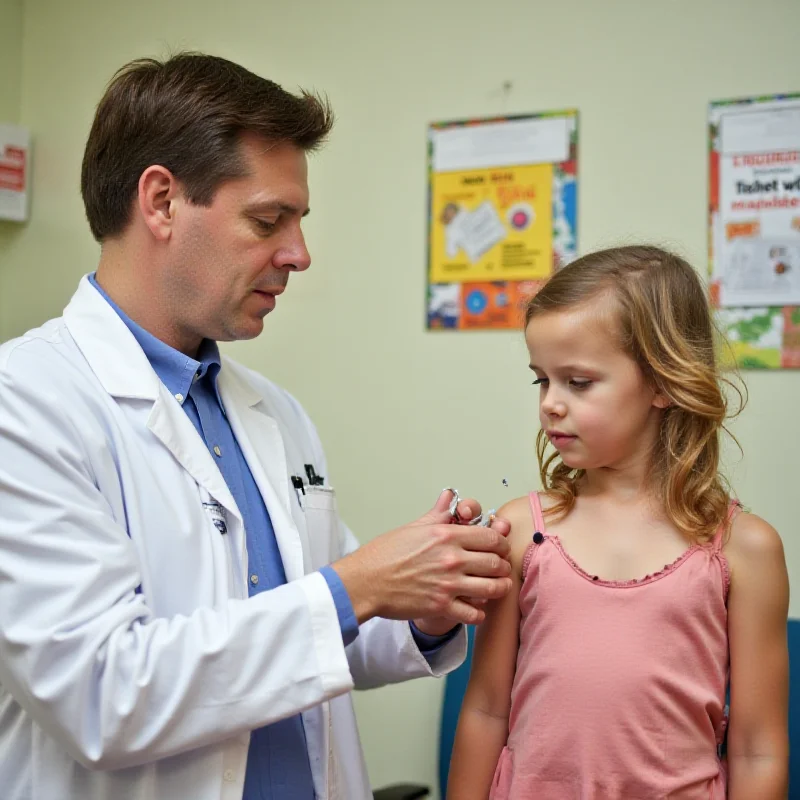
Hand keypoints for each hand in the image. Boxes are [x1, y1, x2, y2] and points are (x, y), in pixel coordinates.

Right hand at [332, 490, 511, 626]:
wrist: (364, 582)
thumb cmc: (384, 555)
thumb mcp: (413, 528)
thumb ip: (438, 514)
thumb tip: (449, 497)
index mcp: (446, 536)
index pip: (491, 538)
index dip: (500, 543)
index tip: (498, 548)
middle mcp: (451, 559)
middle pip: (496, 563)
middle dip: (502, 566)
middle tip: (500, 569)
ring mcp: (448, 584)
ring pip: (492, 588)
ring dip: (498, 589)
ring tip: (496, 588)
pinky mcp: (441, 606)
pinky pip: (474, 613)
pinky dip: (479, 612)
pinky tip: (475, 608)